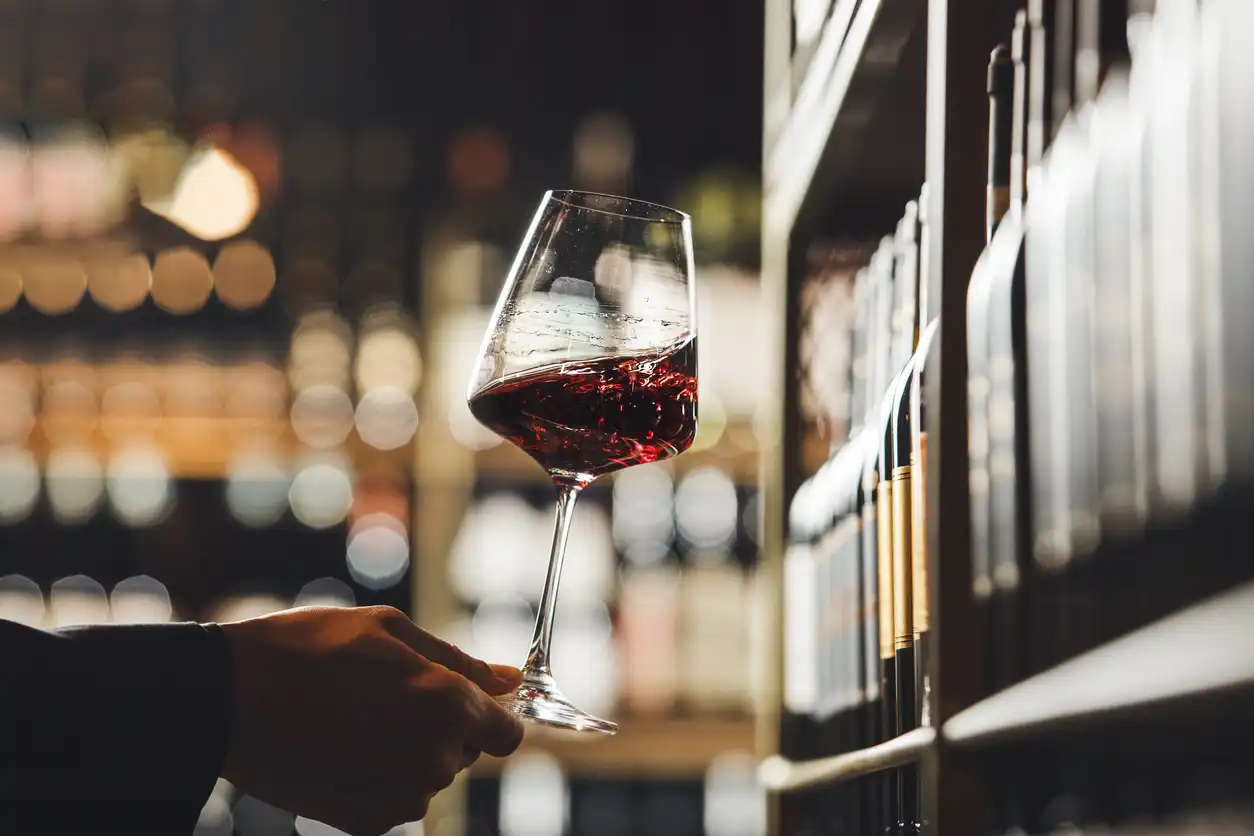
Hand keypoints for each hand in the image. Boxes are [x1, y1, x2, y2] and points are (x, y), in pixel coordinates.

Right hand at [218, 606, 523, 835]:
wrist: (228, 699)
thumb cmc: (309, 649)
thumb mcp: (388, 629)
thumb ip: (459, 660)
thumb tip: (509, 679)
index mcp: (448, 706)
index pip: (507, 733)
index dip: (490, 714)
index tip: (463, 700)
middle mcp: (433, 760)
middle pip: (463, 750)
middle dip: (441, 724)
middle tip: (385, 692)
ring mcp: (399, 796)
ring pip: (428, 774)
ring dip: (408, 750)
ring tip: (355, 715)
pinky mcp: (366, 820)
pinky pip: (394, 797)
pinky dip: (378, 775)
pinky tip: (341, 745)